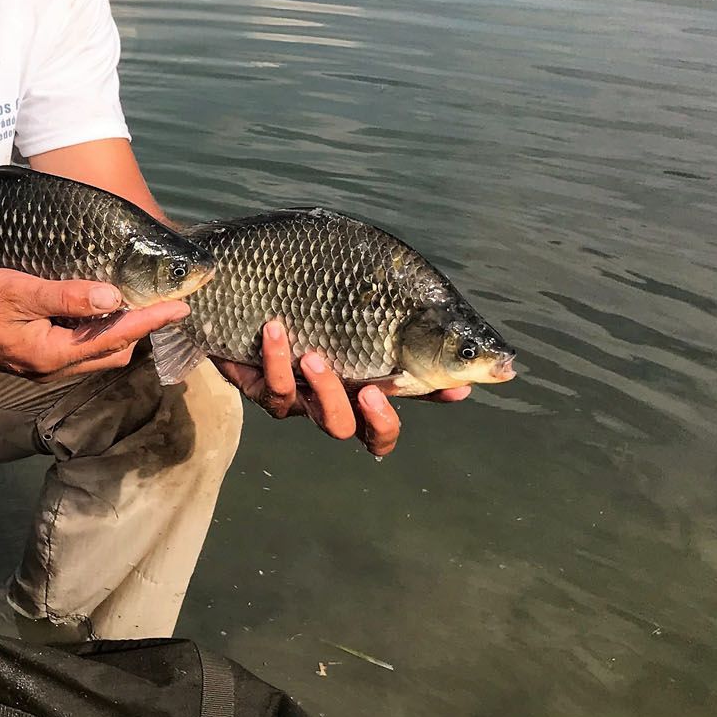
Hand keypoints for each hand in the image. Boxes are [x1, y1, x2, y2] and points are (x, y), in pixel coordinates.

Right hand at [0, 268, 189, 378]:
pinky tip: (98, 309)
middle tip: (163, 301)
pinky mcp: (34, 359)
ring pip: (97, 354)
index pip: (115, 338)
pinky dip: (97, 332)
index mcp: (52, 354)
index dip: (150, 320)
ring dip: (120, 332)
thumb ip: (66, 296)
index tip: (180, 308)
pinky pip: (79, 350)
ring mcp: (43, 368)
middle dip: (142, 330)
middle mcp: (53, 369)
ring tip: (138, 303)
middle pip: (113, 354)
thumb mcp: (19, 291)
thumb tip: (113, 298)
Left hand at [213, 319, 469, 458]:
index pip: (382, 427)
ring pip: (307, 411)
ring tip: (313, 355)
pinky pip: (269, 386)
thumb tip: (471, 366)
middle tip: (367, 388)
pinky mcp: (256, 385)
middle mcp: (323, 401)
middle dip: (363, 412)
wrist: (245, 289)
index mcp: (352, 390)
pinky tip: (275, 329)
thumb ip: (410, 334)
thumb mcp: (366, 311)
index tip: (449, 391)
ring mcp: (291, 396)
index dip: (407, 417)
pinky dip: (274, 360)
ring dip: (318, 386)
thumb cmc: (312, 301)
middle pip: (346, 428)